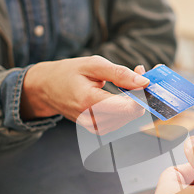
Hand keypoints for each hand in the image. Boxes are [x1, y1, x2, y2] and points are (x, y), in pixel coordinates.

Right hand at [20, 55, 148, 127]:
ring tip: (124, 83)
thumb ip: (120, 73)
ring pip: (127, 118)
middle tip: (138, 73)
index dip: (141, 96)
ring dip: (132, 101)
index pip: (125, 107)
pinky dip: (124, 108)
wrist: (46, 89)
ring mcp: (93, 127)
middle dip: (139, 95)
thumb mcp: (94, 64)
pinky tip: (118, 96)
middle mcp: (91, 118)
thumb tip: (144, 81)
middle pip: (130, 113)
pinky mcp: (96, 129)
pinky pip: (120, 121)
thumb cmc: (69, 73)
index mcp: (88, 101)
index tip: (147, 81)